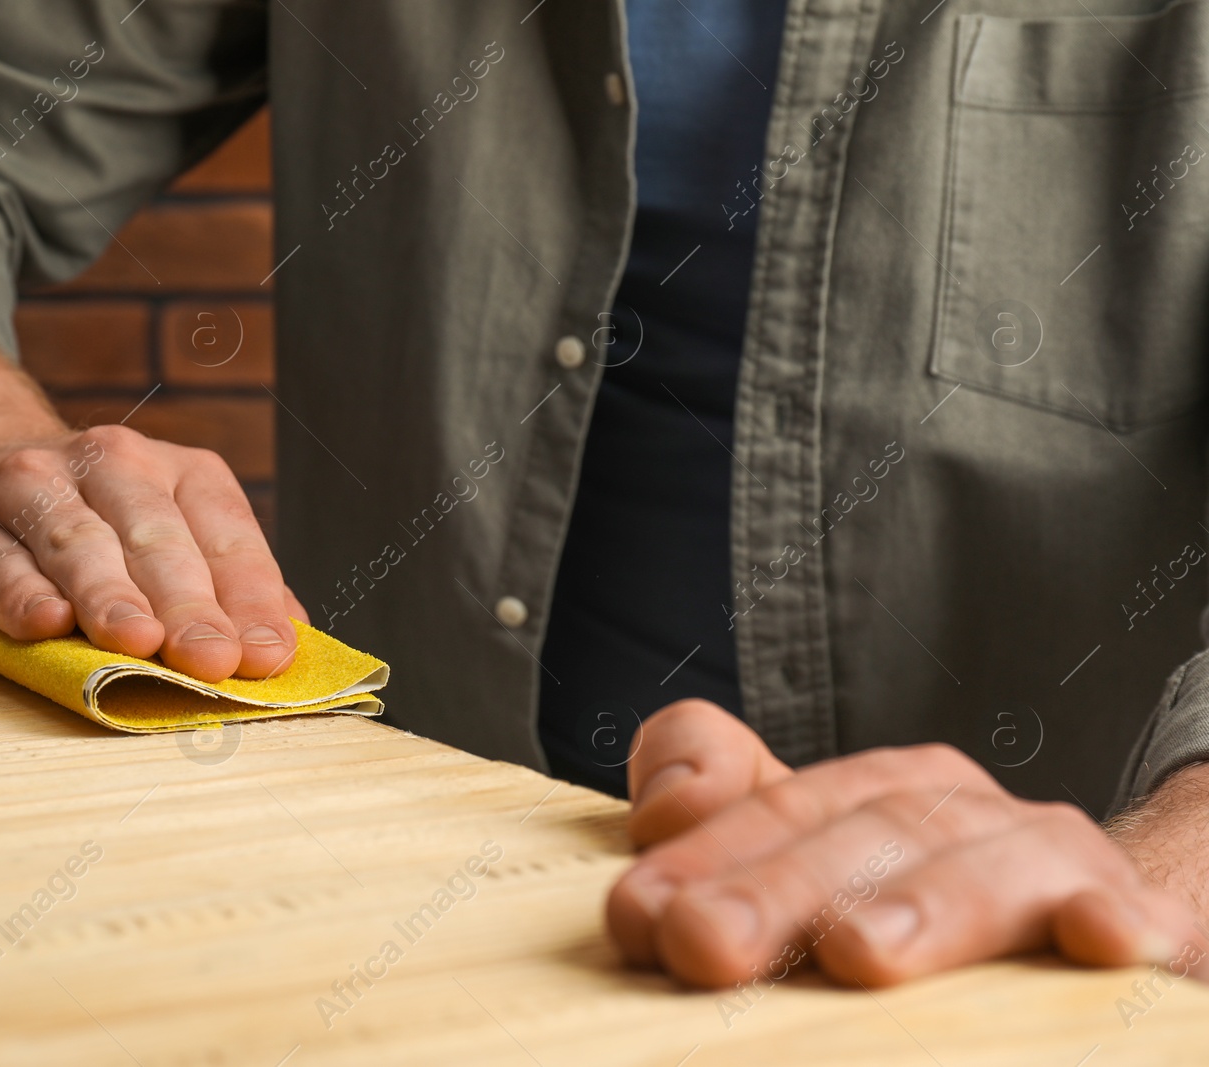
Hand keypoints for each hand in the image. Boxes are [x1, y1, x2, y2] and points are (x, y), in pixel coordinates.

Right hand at [0, 309, 305, 681]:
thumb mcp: (169, 531)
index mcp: (176, 471)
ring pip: (78, 542)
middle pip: (156, 538)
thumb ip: (226, 584)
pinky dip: (21, 594)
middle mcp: (109, 464)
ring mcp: (31, 488)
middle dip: (188, 605)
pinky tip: (45, 623)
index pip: (225, 534)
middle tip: (213, 660)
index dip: (251, 597)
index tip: (268, 655)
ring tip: (137, 641)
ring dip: (110, 594)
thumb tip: (288, 641)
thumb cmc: (93, 520)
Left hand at [605, 700, 1208, 987]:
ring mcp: (1054, 866)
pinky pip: (1133, 920)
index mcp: (879, 795)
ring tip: (859, 953)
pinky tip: (1101, 939)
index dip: (706, 852)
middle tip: (703, 942)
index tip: (637, 911)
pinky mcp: (1144, 926)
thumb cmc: (928, 912)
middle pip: (863, 834)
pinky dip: (1114, 924)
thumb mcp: (819, 863)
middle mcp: (963, 814)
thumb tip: (659, 808)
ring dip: (924, 907)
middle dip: (779, 889)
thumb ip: (728, 819)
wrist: (1103, 922)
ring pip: (984, 869)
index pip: (779, 807)